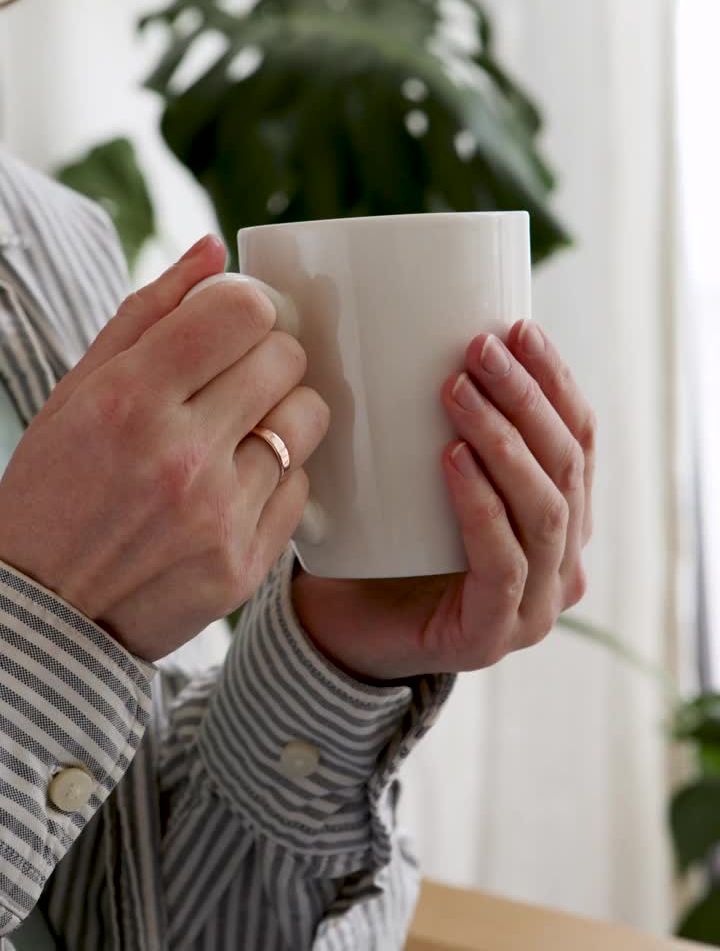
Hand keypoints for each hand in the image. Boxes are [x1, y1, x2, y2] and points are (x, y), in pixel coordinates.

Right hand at [0, 236, 328, 660]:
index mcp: (129, 401)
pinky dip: (276, 476)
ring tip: (238, 431)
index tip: (231, 324)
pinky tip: (231, 486)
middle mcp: (180, 455)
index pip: (242, 310)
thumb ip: (149, 312)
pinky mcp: (246, 564)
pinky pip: (303, 485)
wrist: (42, 614)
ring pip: (309, 418)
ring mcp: (218, 515)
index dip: (244, 307)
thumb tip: (214, 248)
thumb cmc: (53, 489)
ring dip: (282, 412)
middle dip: (265, 355)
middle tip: (233, 379)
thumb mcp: (77, 391)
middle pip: (286, 357)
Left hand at [292, 320, 594, 681]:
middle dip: (526, 398)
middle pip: (565, 467)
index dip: (556, 381)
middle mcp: (562, 561)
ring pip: (543, 509)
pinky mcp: (493, 636)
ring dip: (503, 440)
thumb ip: (441, 420)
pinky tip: (452, 459)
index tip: (519, 327)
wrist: (337, 631)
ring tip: (455, 391)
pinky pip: (502, 563)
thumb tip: (413, 322)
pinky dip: (481, 504)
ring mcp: (536, 605)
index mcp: (559, 517)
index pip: (578, 438)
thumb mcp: (421, 470)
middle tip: (479, 349)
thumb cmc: (381, 542)